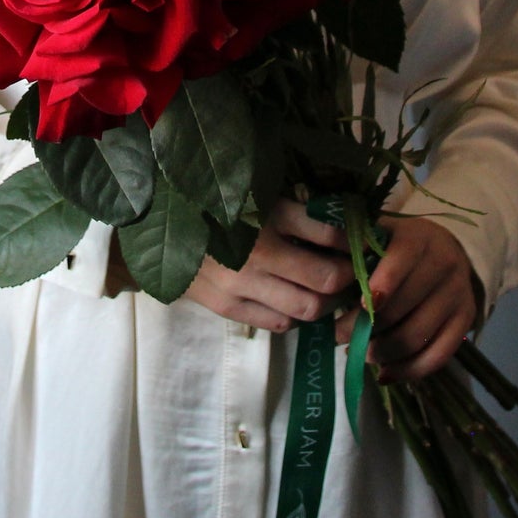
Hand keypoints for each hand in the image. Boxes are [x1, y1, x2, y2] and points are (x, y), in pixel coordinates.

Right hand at [182, 197, 356, 331]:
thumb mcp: (256, 193)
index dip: (353, 241)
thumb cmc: (214, 203)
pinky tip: (294, 300)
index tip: (360, 242)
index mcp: (267, 215)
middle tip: (351, 271)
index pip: (329, 234)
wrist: (157, 227)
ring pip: (307, 308)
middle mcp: (258, 252)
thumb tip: (342, 218)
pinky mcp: (227, 307)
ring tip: (327, 290)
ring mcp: (241, 285)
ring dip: (325, 302)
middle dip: (347, 278)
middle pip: (326, 280)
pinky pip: (278, 323)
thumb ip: (295, 208)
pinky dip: (295, 316)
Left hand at [334, 219, 477, 382]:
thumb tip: (325, 273)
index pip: (399, 261)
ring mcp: (458, 295)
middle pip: (403, 307)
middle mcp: (444, 265)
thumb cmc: (398, 244)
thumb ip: (355, 246)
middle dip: (365, 327)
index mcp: (418, 238)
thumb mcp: (378, 234)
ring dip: (381, 351)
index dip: (378, 286)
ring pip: (417, 336)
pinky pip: (438, 356)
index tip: (356, 305)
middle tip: (339, 335)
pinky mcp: (465, 321)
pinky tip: (384, 373)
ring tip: (358, 353)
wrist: (448, 249)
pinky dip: (408, 370)